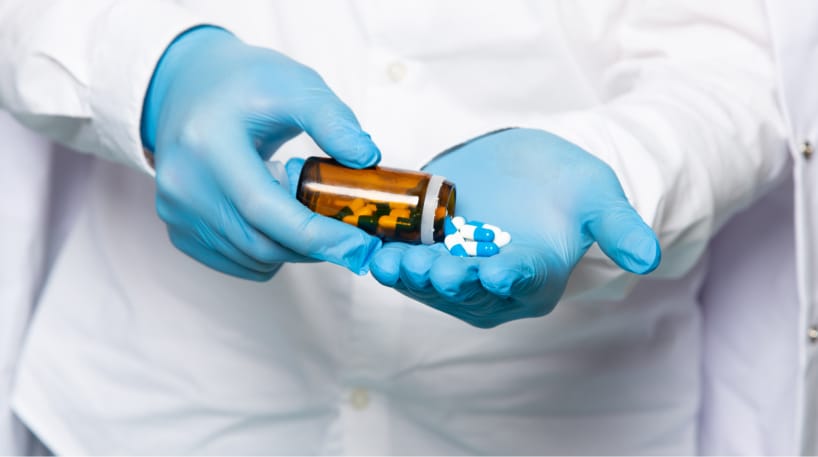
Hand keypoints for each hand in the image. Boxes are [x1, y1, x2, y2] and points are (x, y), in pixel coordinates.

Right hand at [141, 27, 381, 279]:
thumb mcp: (294, 85)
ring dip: (294, 250)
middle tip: (353, 234)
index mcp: (208, 145)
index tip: (362, 247)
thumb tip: (367, 159)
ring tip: (309, 211)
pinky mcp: (178, 228)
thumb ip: (333, 120)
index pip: (265, 209)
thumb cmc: (244, 84)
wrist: (189, 87)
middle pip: (260, 243)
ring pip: (252, 259)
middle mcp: (183, 184)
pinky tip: (279, 219)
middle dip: (315, 247)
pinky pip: (237, 261)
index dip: (317, 235)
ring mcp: (176, 211)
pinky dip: (269, 252)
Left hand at [369, 128, 660, 327]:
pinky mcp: (427, 253)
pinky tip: (369, 249)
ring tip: (391, 262)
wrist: (524, 169)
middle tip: (434, 269)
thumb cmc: (566, 186)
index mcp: (537, 277)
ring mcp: (457, 272)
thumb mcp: (598, 198)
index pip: (524, 281)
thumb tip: (649, 259)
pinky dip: (387, 257)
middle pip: (470, 287)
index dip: (510, 277)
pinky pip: (405, 261)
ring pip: (431, 281)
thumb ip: (619, 227)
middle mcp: (494, 287)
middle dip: (450, 280)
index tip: (497, 271)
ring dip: (409, 274)